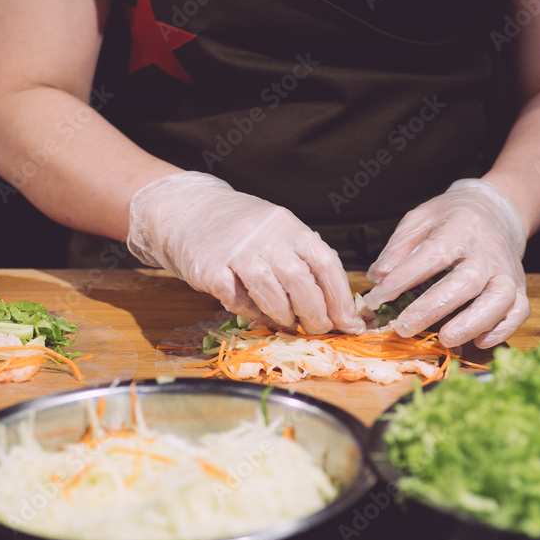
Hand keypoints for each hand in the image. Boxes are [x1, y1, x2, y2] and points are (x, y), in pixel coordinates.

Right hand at [126, 171, 365, 334]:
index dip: (341, 299)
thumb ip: (303, 262)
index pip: (326, 264)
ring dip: (284, 318)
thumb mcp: (278, 232)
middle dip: (315, 315)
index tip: (349, 323)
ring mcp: (238, 253)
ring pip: (272, 295)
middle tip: (318, 329)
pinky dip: (251, 313)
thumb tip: (337, 308)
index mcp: (291, 227)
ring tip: (287, 325)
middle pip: (302, 284)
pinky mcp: (211, 269)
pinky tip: (255, 314)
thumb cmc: (242, 229)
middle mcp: (268, 237)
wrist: (189, 210)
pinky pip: (238, 301)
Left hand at [362, 179, 529, 347]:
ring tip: (445, 339)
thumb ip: (398, 248)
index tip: (376, 299)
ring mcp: (506, 271)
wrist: (495, 211)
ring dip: (472, 323)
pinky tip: (478, 341)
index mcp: (459, 229)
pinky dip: (502, 330)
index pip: (432, 255)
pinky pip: (518, 312)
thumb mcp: (419, 220)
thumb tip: (379, 277)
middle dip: (433, 308)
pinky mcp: (519, 288)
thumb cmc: (451, 219)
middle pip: (465, 282)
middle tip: (403, 327)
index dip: (403, 279)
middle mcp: (487, 252)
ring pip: (499, 300)